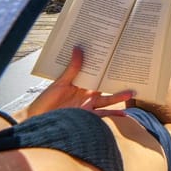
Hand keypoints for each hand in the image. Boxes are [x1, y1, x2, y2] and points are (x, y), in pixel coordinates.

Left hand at [18, 47, 133, 120]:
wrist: (38, 121)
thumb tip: (78, 48)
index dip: (105, 67)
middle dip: (116, 81)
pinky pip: (103, 115)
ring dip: (119, 97)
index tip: (115, 58)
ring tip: (132, 92)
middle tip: (129, 74)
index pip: (95, 73)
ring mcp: (87, 106)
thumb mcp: (59, 83)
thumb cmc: (45, 102)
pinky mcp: (88, 117)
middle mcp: (85, 94)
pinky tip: (124, 114)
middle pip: (104, 87)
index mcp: (80, 84)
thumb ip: (72, 68)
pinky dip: (113, 114)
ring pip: (107, 100)